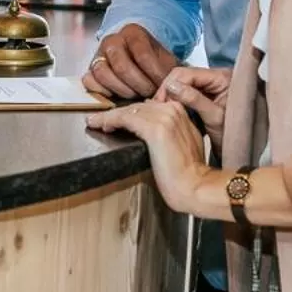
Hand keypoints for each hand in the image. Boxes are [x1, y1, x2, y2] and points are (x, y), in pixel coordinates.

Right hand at [82, 24, 179, 101]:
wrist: (140, 58)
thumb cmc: (154, 61)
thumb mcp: (166, 60)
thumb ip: (170, 72)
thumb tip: (171, 89)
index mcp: (133, 32)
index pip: (143, 55)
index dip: (155, 74)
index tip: (164, 85)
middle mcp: (112, 40)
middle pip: (122, 66)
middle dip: (139, 85)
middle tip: (150, 93)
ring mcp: (98, 54)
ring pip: (103, 73)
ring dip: (122, 90)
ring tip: (136, 95)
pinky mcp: (90, 69)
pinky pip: (89, 81)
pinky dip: (101, 91)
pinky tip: (116, 96)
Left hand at [86, 98, 210, 213]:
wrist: (195, 186)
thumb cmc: (189, 172)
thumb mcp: (185, 141)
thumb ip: (172, 129)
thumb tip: (154, 126)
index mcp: (180, 111)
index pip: (148, 105)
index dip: (131, 111)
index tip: (117, 118)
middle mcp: (173, 110)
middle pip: (137, 106)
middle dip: (119, 113)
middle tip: (102, 120)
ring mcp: (164, 118)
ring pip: (128, 110)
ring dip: (109, 116)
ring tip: (96, 122)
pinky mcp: (155, 129)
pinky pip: (124, 118)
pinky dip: (108, 120)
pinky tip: (99, 125)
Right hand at [155, 65, 231, 145]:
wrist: (249, 149)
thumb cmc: (238, 135)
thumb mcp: (215, 117)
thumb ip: (194, 99)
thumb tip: (170, 86)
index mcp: (223, 77)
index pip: (186, 73)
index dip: (169, 86)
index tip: (159, 103)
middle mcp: (217, 76)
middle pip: (183, 76)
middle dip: (169, 91)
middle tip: (158, 108)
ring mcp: (212, 85)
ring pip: (184, 84)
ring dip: (172, 96)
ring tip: (163, 111)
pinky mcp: (208, 95)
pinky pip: (188, 93)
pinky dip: (179, 101)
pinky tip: (172, 111)